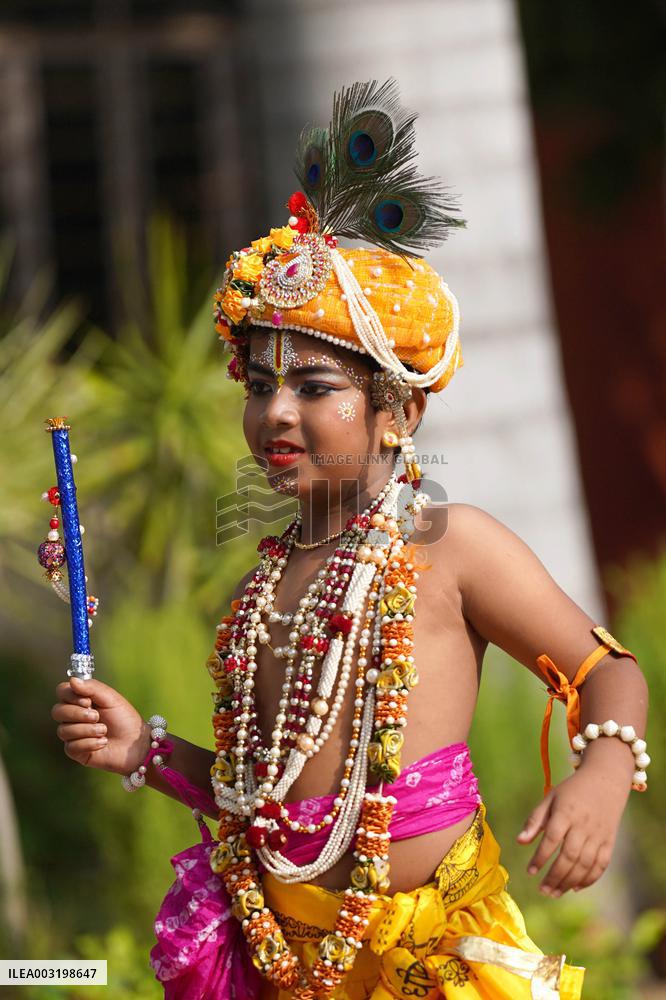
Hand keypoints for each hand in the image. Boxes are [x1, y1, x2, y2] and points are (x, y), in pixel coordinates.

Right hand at [51, 675, 150, 775]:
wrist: (135, 743)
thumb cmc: (124, 719)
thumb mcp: (110, 698)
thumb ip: (92, 688)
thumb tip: (72, 680)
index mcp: (80, 700)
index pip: (62, 692)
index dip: (71, 696)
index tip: (88, 701)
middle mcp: (73, 716)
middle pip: (57, 711)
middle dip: (78, 714)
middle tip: (97, 716)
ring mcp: (72, 734)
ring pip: (63, 730)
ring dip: (88, 730)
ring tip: (104, 731)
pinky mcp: (76, 751)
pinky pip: (71, 746)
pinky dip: (90, 743)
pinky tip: (103, 742)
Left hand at [516, 764, 630, 895]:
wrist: (605, 780)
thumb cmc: (572, 791)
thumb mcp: (550, 798)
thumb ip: (535, 820)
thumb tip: (519, 841)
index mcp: (566, 812)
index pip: (552, 839)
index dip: (540, 857)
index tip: (530, 872)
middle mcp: (583, 825)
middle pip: (569, 856)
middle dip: (555, 876)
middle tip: (542, 890)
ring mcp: (598, 835)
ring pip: (585, 865)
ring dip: (569, 882)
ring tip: (554, 893)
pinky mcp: (609, 842)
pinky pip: (601, 865)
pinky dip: (589, 879)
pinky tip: (574, 888)